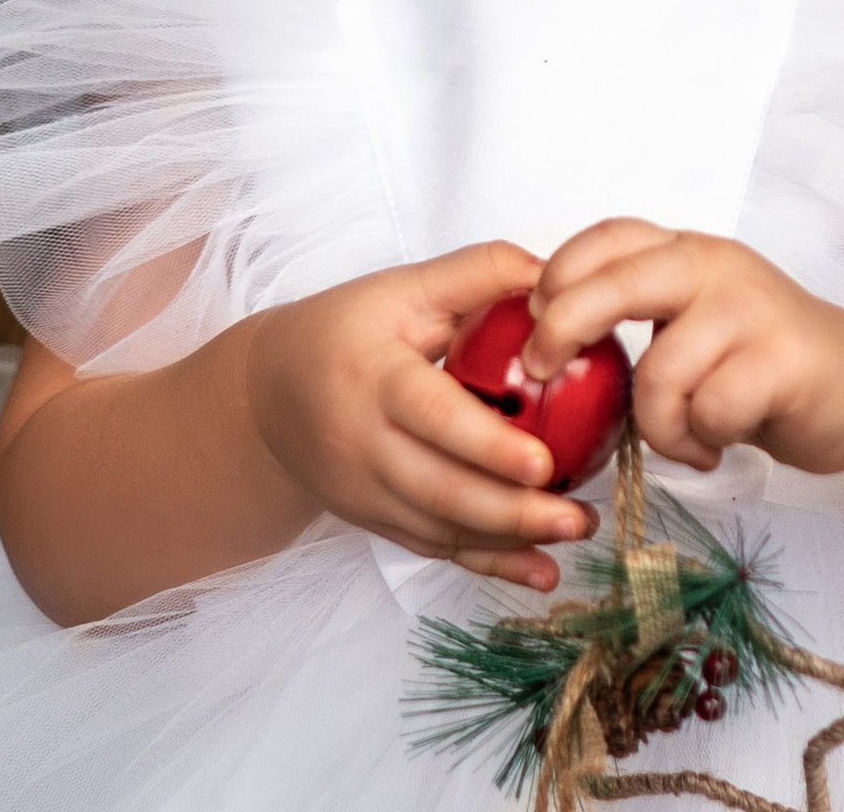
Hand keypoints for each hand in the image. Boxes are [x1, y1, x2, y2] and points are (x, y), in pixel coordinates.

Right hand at [236, 240, 596, 590]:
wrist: (266, 395)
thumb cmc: (343, 331)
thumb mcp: (402, 288)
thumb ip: (479, 272)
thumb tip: (553, 275)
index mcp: (374, 378)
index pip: (432, 415)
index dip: (487, 443)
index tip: (542, 461)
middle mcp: (364, 445)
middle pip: (441, 489)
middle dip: (513, 510)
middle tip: (577, 512)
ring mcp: (366, 493)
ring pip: (442, 529)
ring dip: (512, 539)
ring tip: (576, 529)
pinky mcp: (375, 520)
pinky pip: (434, 549)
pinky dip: (489, 564)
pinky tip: (540, 571)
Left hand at [523, 222, 843, 478]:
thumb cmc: (760, 360)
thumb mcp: (693, 317)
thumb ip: (637, 312)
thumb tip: (542, 342)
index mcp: (686, 250)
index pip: (608, 237)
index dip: (557, 271)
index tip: (530, 317)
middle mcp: (715, 265)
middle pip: (614, 283)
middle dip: (562, 327)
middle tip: (543, 372)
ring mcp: (752, 309)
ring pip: (659, 373)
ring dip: (659, 426)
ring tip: (685, 439)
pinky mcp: (784, 361)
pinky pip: (708, 411)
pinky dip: (700, 442)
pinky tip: (718, 444)